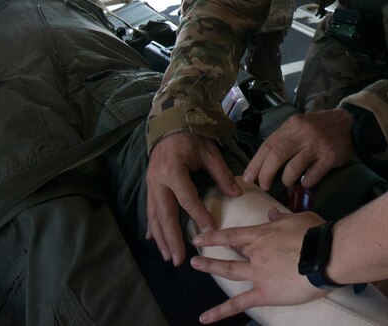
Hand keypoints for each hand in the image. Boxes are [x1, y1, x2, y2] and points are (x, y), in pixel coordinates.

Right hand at [146, 132, 242, 265]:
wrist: (169, 127)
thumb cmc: (191, 138)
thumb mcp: (209, 152)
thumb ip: (221, 173)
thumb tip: (237, 193)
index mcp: (173, 170)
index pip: (186, 197)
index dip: (199, 214)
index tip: (210, 230)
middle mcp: (158, 180)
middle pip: (165, 214)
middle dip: (171, 239)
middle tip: (178, 259)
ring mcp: (151, 185)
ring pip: (154, 216)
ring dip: (161, 238)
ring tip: (168, 257)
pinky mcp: (149, 187)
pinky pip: (150, 210)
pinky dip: (152, 226)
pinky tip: (154, 240)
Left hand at [191, 208, 327, 322]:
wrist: (325, 255)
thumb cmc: (316, 234)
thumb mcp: (298, 219)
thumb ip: (281, 218)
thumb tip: (270, 212)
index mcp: (263, 234)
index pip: (234, 235)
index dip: (216, 236)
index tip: (201, 236)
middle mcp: (256, 252)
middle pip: (230, 252)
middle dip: (210, 252)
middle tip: (194, 254)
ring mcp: (257, 273)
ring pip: (229, 271)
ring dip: (211, 268)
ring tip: (195, 267)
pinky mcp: (264, 293)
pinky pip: (239, 303)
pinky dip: (220, 311)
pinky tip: (205, 318)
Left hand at [244, 109, 353, 190]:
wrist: (349, 124)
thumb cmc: (319, 127)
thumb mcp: (299, 126)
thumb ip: (284, 140)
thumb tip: (264, 163)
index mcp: (292, 125)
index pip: (268, 145)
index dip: (256, 163)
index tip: (248, 177)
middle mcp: (303, 133)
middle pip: (276, 156)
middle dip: (266, 175)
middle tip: (264, 186)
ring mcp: (316, 146)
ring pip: (292, 170)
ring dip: (286, 180)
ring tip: (287, 182)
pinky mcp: (329, 158)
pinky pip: (311, 177)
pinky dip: (305, 183)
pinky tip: (306, 181)